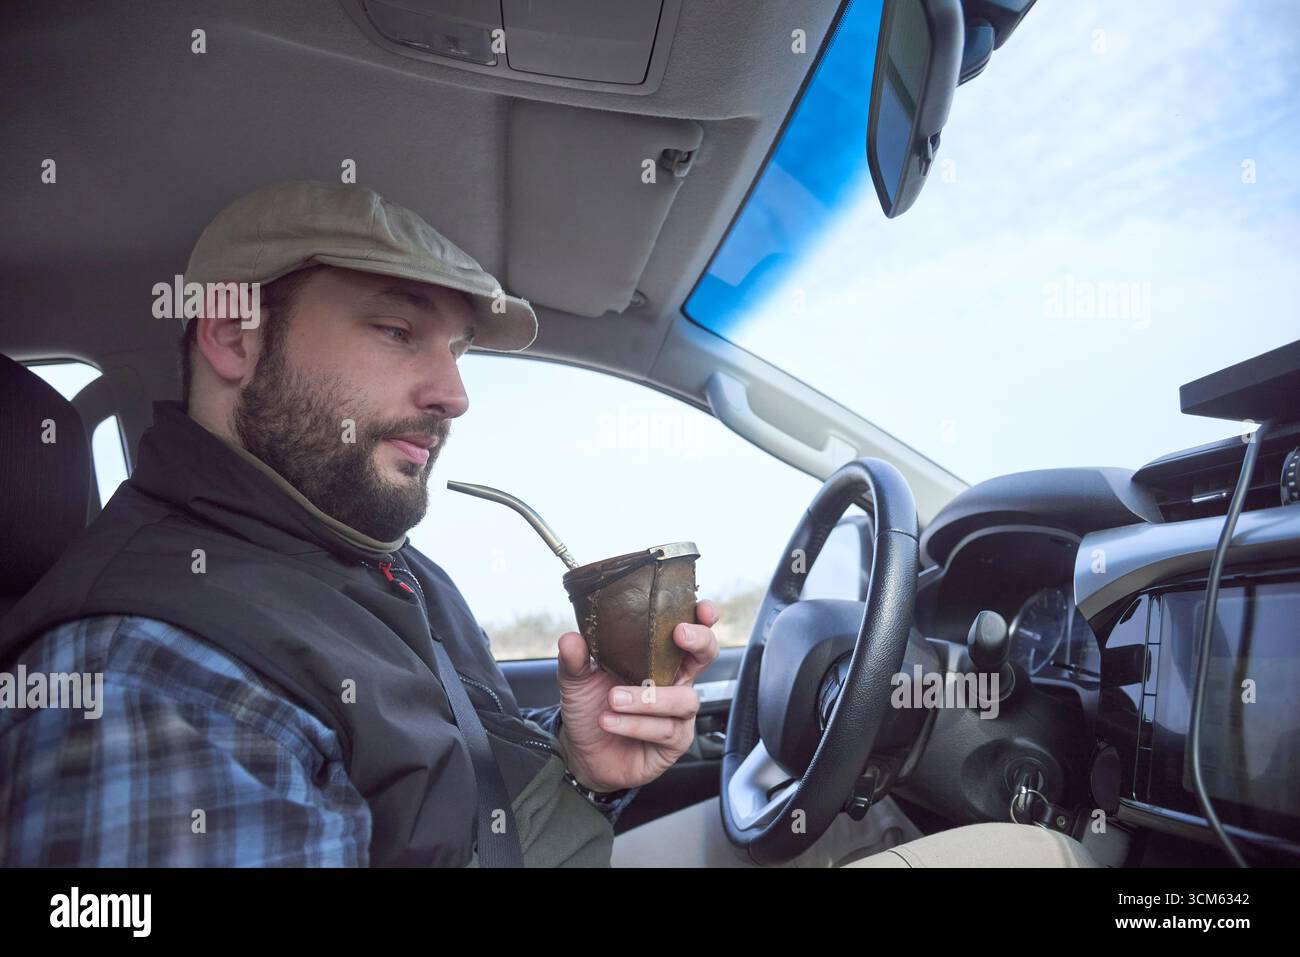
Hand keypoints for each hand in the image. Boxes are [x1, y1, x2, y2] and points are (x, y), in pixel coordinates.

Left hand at [554, 599, 719, 792]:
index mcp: (658, 658)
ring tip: (613, 699)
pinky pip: (665, 730)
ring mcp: (677, 713)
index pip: (690, 631)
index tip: (702, 609)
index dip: (703, 619)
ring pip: (683, 699)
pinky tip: (610, 721)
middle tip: (678, 634)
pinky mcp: (673, 743)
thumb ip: (576, 659)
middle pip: (706, 656)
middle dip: (699, 642)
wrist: (582, 752)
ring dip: (647, 698)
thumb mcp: (577, 680)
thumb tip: (570, 638)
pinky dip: (635, 724)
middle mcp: (675, 682)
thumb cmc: (591, 708)